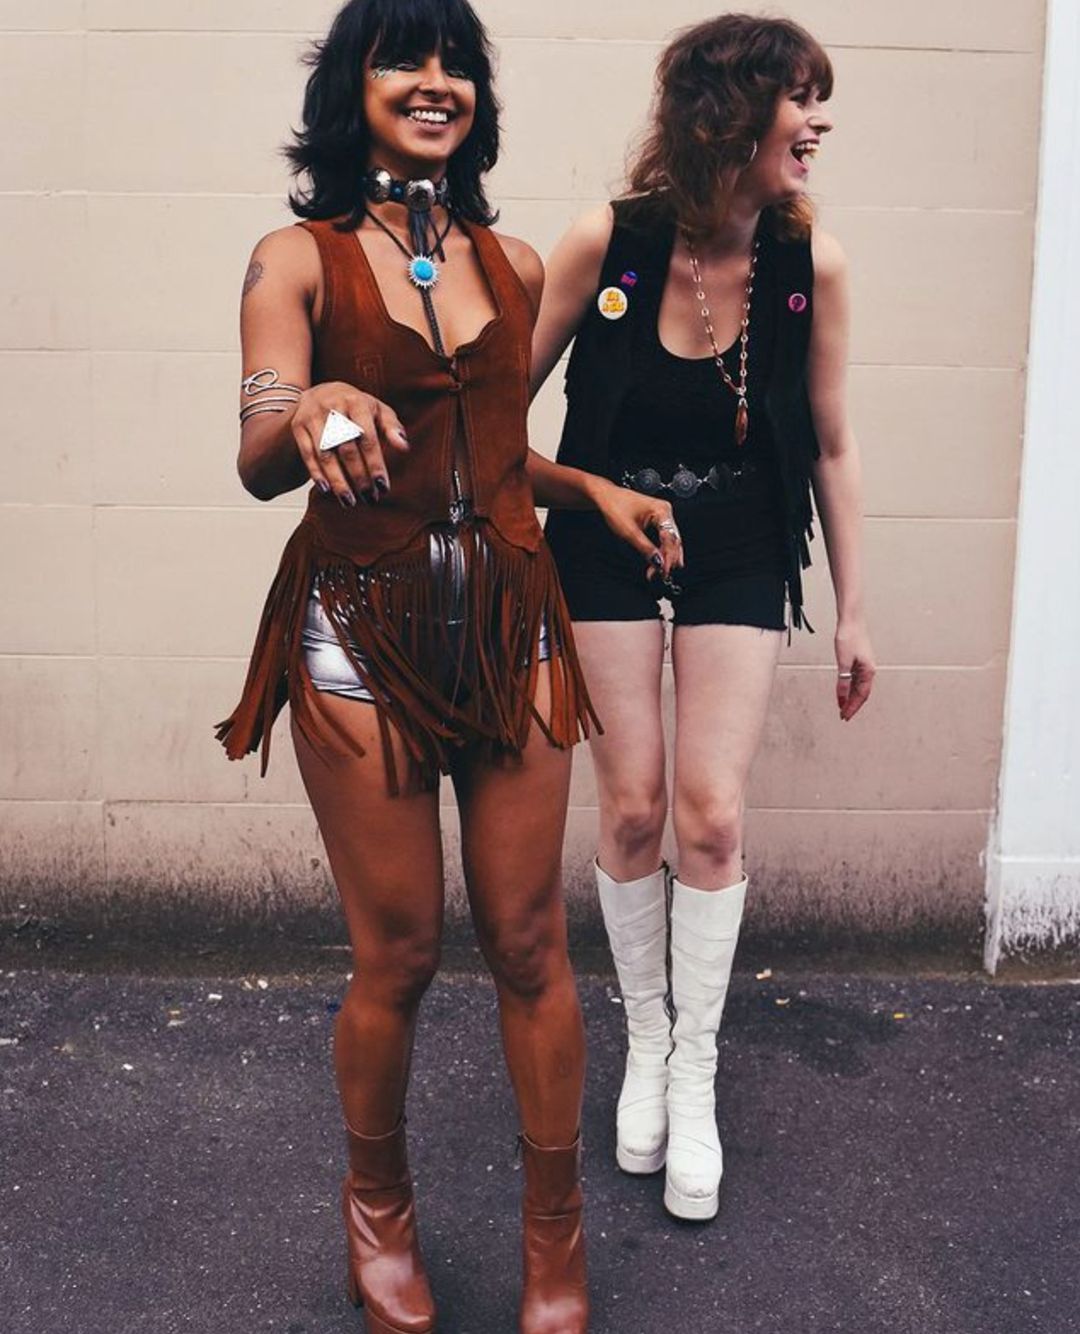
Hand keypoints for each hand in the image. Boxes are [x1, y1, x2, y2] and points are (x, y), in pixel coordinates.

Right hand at [290, 383, 408, 505]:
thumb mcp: (377, 410)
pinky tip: (327, 490)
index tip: (383, 486)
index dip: (375, 464)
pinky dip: (316, 473)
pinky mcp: (298, 426)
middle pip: (347, 448)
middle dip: (359, 477)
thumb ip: (392, 427)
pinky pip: (307, 454)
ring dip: (338, 481)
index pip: (367, 438)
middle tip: (370, 498)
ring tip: (350, 501)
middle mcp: (332, 406)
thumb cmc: (357, 407)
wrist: (321, 392)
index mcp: (356, 401)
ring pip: (325, 454)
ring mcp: (313, 416)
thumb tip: (404, 447)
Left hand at [590, 480, 684, 581]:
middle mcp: (665, 511)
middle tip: (662, 574)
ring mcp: (662, 516)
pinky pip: (664, 538)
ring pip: (670, 541)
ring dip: (665, 557)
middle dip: (668, 559)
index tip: (663, 570)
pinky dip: (661, 551)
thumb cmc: (615, 506)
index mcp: (662, 510)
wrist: (606, 497)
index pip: (670, 538)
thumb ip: (645, 548)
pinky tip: (660, 562)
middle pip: (673, 540)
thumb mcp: (629, 531)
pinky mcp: (658, 520)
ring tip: (660, 572)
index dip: (668, 556)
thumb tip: (658, 562)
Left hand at [835, 619, 874, 720]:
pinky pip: (855, 679)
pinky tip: (843, 692)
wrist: (851, 620)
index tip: (845, 716)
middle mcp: (869, 670)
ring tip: (842, 707)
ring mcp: (864, 665)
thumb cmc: (849, 637)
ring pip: (858, 686)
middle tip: (843, 716)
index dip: (852, 707)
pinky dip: (849, 687)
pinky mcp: (859, 660)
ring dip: (850, 697)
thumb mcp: (843, 662)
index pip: (861, 695)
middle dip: (852, 705)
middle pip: (861, 693)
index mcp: (868, 671)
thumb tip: (842, 696)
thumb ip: (843, 681)